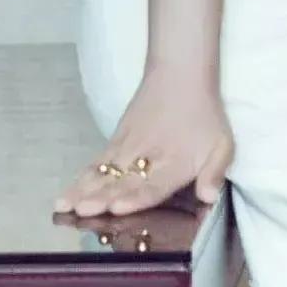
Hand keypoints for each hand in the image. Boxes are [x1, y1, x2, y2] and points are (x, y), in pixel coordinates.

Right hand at [52, 61, 233, 219]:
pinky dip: (80, 178)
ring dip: (83, 190)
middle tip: (81, 210)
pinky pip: (96, 163)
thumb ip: (214, 173)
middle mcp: (147, 158)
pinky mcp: (115, 141)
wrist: (180, 76)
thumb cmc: (203, 115)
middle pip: (122, 181)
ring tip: (64, 205)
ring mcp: (127, 149)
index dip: (135, 198)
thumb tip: (209, 197)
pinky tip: (67, 193)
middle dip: (100, 197)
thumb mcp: (221, 145)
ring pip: (103, 173)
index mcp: (175, 163)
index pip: (153, 185)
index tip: (117, 207)